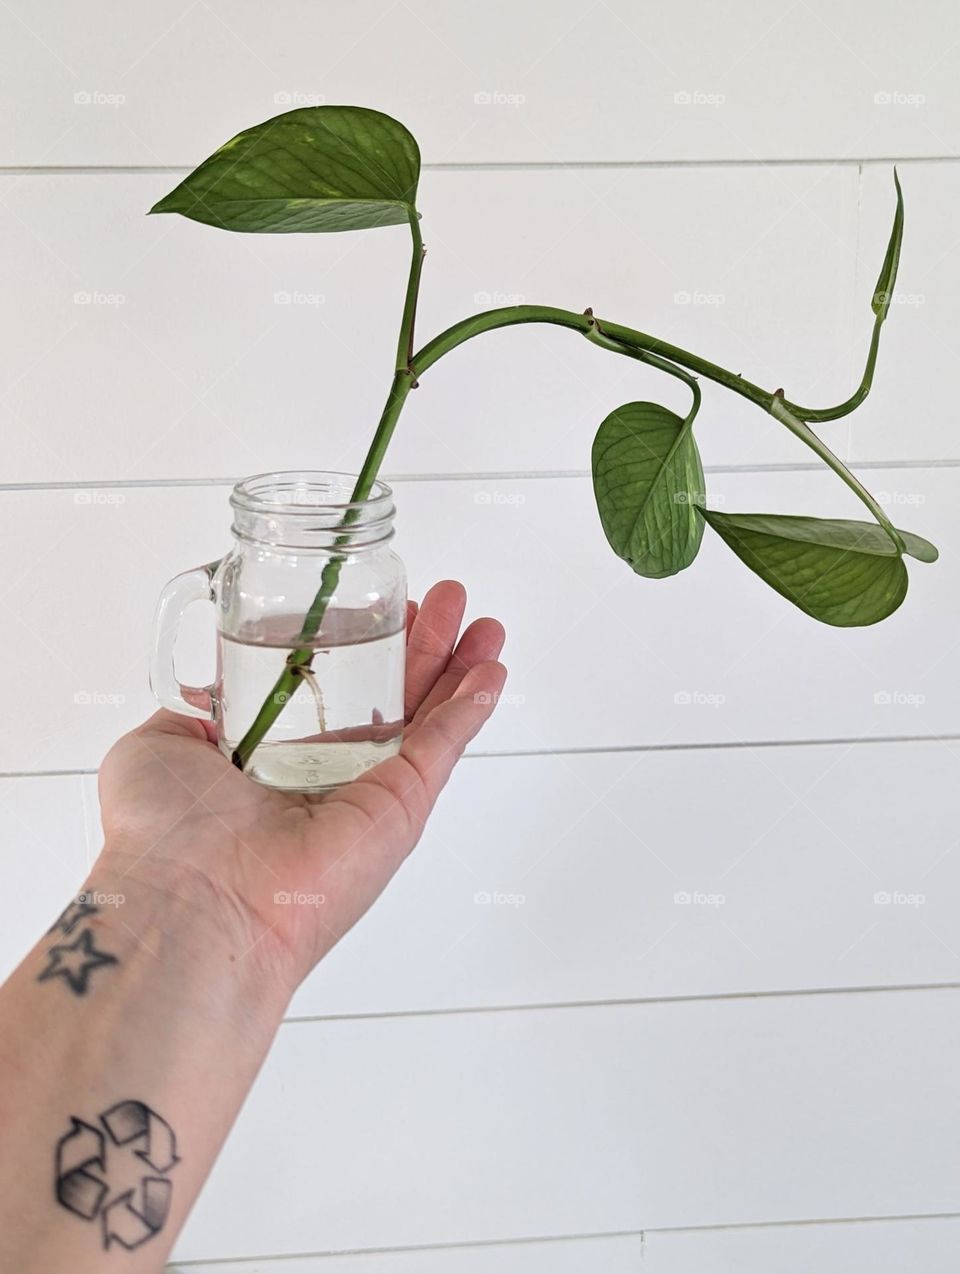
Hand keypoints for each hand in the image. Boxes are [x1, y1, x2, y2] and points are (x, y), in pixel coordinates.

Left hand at [96, 581, 505, 992]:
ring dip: (462, 667)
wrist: (189, 899)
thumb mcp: (158, 745)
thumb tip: (208, 688)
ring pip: (431, 718)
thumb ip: (192, 711)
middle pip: (394, 696)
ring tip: (484, 623)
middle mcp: (327, 777)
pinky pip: (444, 746)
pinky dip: (472, 707)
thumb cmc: (161, 836)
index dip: (362, 647)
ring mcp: (369, 793)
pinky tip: (490, 670)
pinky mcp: (400, 808)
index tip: (381, 610)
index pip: (334, 694)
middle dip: (425, 644)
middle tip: (447, 600)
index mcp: (275, 760)